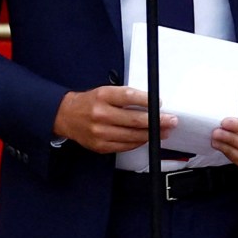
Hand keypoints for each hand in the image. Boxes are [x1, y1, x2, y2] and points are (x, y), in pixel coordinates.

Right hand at [54, 86, 172, 153]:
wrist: (66, 116)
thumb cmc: (90, 102)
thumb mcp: (105, 92)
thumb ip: (125, 97)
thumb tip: (151, 104)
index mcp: (102, 96)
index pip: (128, 97)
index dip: (147, 100)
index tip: (160, 103)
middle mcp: (100, 114)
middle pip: (134, 120)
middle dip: (157, 121)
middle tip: (171, 121)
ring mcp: (100, 132)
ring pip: (132, 136)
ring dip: (152, 134)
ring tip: (164, 131)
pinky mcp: (100, 146)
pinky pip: (125, 146)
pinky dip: (139, 142)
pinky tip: (147, 138)